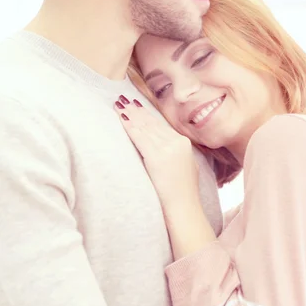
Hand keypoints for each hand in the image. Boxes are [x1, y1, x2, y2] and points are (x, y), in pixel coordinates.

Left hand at [114, 96, 199, 210]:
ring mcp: (167, 149)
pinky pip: (139, 137)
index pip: (161, 125)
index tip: (137, 105)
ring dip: (130, 114)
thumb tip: (169, 148)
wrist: (185, 206)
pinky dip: (129, 126)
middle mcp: (176, 142)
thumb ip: (178, 154)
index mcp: (184, 143)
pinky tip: (121, 117)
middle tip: (123, 98)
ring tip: (119, 104)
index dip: (147, 115)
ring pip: (145, 127)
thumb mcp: (187, 167)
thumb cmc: (184, 193)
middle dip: (137, 110)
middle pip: (152, 123)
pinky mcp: (157, 156)